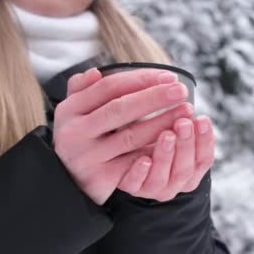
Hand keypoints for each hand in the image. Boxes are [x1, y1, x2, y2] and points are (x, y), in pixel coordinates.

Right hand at [52, 67, 193, 204]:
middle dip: (155, 98)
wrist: (67, 182)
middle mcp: (75, 132)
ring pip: (131, 136)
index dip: (141, 80)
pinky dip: (155, 150)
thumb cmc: (81, 138)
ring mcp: (88, 156)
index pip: (109, 87)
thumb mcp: (75, 113)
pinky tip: (176, 141)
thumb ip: (83, 90)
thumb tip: (95, 72)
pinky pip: (135, 161)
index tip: (170, 77)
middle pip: (120, 109)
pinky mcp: (101, 177)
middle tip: (183, 90)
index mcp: (70, 109)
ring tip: (185, 112)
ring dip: (162, 122)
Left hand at [116, 114, 216, 201]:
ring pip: (162, 178)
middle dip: (185, 145)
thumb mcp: (173, 130)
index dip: (205, 141)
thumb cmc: (153, 138)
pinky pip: (136, 184)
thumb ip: (184, 125)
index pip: (204, 160)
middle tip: (183, 124)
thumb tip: (193, 111)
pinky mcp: (131, 187)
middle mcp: (175, 184)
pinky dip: (140, 172)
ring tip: (166, 135)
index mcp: (191, 172)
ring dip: (165, 156)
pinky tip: (143, 160)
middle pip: (185, 170)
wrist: (124, 153)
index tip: (202, 119)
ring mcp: (153, 188)